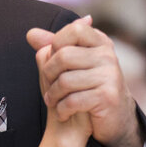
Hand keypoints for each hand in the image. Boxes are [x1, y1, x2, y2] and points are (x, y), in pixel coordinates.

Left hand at [27, 17, 143, 146]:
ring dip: (52, 96)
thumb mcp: (72, 64)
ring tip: (52, 101)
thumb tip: (31, 34)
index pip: (74, 30)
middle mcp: (108, 56)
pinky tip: (62, 113)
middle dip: (48, 74)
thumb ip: (53, 47)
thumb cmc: (87, 86)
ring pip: (65, 81)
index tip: (54, 59)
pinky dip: (61, 110)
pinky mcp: (107, 97)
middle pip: (63, 56)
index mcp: (100, 43)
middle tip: (48, 87)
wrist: (115, 117)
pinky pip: (72, 100)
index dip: (57, 43)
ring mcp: (110, 75)